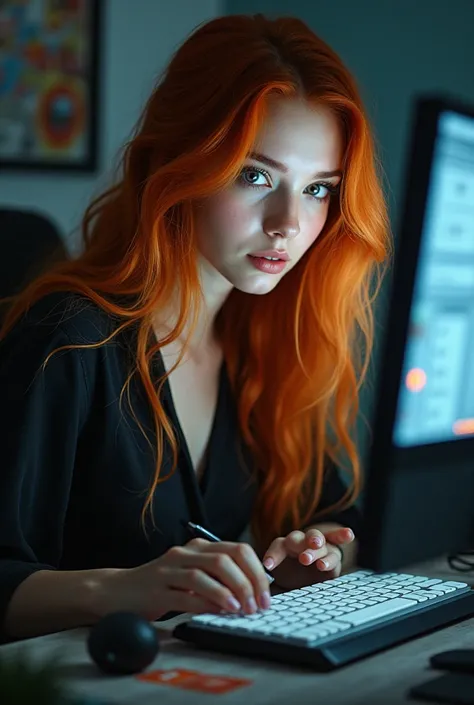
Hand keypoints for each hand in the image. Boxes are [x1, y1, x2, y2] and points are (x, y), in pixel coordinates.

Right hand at [96, 538, 271, 620]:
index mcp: (198, 547)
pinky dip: (207, 602)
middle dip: (247, 581)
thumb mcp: (192, 576)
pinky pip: (186, 593)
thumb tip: (254, 592)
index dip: (256, 570)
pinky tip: (219, 611)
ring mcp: (169, 570)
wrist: (118, 591)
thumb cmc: (161, 586)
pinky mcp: (157, 589)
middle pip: (225, 558)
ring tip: (242, 609)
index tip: (267, 593)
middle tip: (258, 604)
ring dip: (229, 591)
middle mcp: (184, 553)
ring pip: (206, 572)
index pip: (237, 549)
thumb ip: (218, 578)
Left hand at [262, 526, 354, 590]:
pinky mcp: (332, 550)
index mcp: (284, 548)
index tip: (268, 566)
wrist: (308, 574)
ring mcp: (316, 544)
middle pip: (298, 539)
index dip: (273, 555)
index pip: (277, 546)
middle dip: (302, 547)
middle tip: (304, 559)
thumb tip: (261, 601)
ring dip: (318, 548)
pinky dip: (342, 535)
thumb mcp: (280, 585)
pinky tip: (349, 534)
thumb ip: (274, 589)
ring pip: (317, 540)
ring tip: (320, 562)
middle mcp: (299, 542)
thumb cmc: (291, 579)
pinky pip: (336, 541)